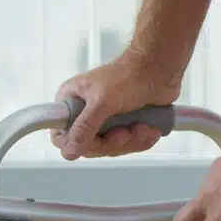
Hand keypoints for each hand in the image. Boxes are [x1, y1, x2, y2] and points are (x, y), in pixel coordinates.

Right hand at [50, 47, 182, 159]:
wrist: (160, 69)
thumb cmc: (131, 74)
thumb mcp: (102, 101)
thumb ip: (85, 127)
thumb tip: (69, 151)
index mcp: (72, 102)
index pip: (61, 135)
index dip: (77, 144)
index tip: (96, 139)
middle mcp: (85, 112)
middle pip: (89, 147)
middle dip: (112, 143)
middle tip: (124, 131)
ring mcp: (105, 120)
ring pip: (111, 148)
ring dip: (131, 141)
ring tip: (141, 126)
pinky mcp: (124, 125)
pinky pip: (128, 146)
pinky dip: (141, 140)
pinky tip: (149, 128)